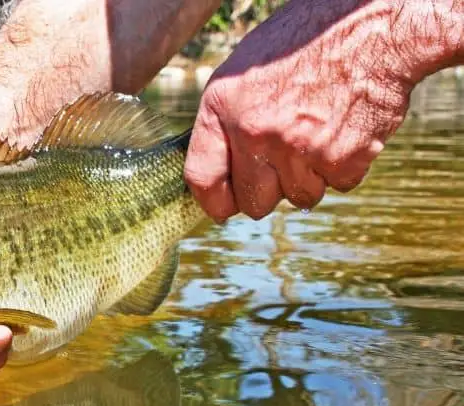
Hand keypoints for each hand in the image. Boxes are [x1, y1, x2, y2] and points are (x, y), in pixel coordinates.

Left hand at [184, 0, 416, 221]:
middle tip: (284, 163)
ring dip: (310, 176)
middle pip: (253, 202)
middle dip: (268, 191)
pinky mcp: (341, 159)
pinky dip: (345, 165)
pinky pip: (338, 184)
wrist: (374, 27)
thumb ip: (226, 122)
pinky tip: (345, 129)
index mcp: (221, 107)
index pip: (202, 179)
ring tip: (318, 133)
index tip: (224, 207)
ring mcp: (297, 148)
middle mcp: (254, 131)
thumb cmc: (306, 44)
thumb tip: (219, 171)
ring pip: (299, 197)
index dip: (215, 201)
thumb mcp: (245, 73)